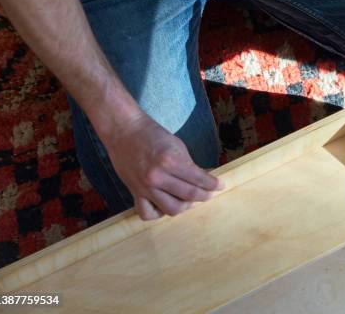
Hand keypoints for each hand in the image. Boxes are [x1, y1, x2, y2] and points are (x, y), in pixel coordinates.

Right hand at [104, 113, 223, 219]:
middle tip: (209, 193)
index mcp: (170, 161)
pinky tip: (165, 205)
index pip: (199, 179)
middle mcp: (157, 177)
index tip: (220, 185)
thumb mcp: (177, 145)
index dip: (213, 184)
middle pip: (189, 196)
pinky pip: (147, 213)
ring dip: (186, 206)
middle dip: (204, 196)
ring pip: (172, 209)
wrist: (124, 130)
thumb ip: (190, 164)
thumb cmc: (152, 134)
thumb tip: (206, 177)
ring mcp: (145, 187)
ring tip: (190, 200)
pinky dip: (158, 213)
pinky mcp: (134, 192)